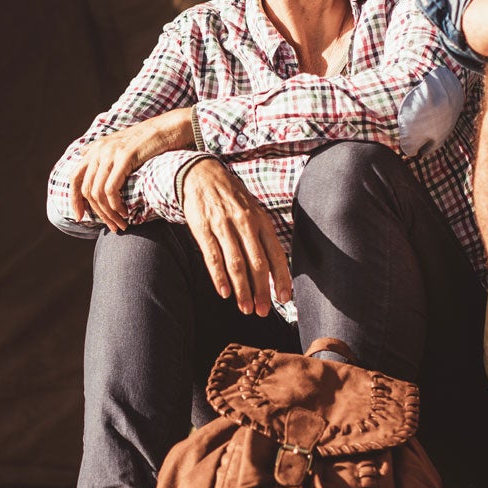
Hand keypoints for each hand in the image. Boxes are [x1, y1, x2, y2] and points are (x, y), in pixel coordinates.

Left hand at [69, 108, 194, 229]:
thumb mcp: (122, 143)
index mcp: (96, 149)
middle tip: (112, 226)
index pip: (75, 178)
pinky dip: (116, 206)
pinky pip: (111, 189)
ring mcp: (111, 153)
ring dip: (109, 214)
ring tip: (121, 224)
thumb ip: (103, 151)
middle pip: (87, 190)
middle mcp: (99, 150)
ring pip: (98, 193)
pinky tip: (125, 213)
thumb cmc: (151, 140)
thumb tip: (84, 154)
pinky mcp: (125, 158)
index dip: (74, 200)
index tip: (81, 217)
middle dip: (98, 213)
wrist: (171, 127)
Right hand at [179, 159, 291, 318]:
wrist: (202, 175)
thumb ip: (263, 239)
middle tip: (263, 312)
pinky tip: (224, 293)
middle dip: (262, 290)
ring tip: (246, 308)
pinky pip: (213, 257)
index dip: (281, 278)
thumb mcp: (254, 212)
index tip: (284, 299)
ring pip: (236, 264)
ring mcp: (224, 226)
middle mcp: (245, 223)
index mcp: (262, 220)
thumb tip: (274, 271)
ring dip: (242, 290)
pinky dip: (219, 277)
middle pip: (257, 263)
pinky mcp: (203, 229)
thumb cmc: (232, 199)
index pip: (276, 254)